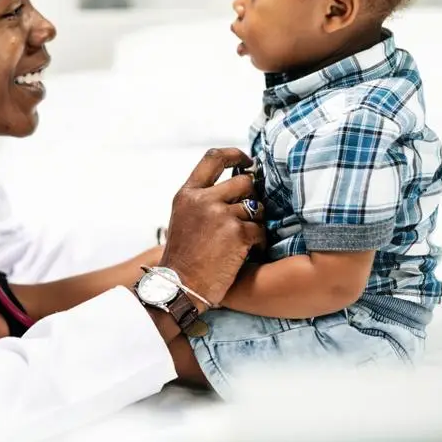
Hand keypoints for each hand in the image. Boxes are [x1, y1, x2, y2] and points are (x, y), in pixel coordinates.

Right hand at [160, 148, 264, 308]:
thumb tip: (239, 183)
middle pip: (244, 182)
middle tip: (247, 214)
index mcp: (187, 194)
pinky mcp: (238, 234)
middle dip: (251, 197)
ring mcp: (221, 216)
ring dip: (255, 223)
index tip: (247, 161)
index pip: (213, 158)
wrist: (180, 287)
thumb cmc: (184, 257)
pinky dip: (258, 243)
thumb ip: (203, 199)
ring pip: (256, 208)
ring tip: (242, 240)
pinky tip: (247, 253)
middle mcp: (203, 200)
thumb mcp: (184, 218)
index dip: (235, 155)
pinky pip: (261, 230)